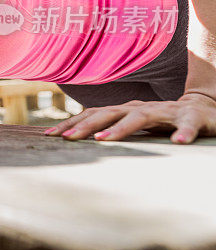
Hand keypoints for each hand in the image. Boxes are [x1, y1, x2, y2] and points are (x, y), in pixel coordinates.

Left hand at [44, 93, 215, 143]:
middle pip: (109, 113)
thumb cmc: (162, 120)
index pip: (92, 114)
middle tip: (69, 139)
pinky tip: (178, 142)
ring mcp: (165, 110)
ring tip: (105, 140)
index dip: (71, 123)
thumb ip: (108, 129)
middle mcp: (140, 107)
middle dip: (86, 125)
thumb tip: (74, 139)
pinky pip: (187, 124)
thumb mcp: (132, 124)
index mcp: (124, 109)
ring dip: (122, 128)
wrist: (204, 108)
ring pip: (141, 116)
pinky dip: (184, 132)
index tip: (49, 135)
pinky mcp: (192, 117)